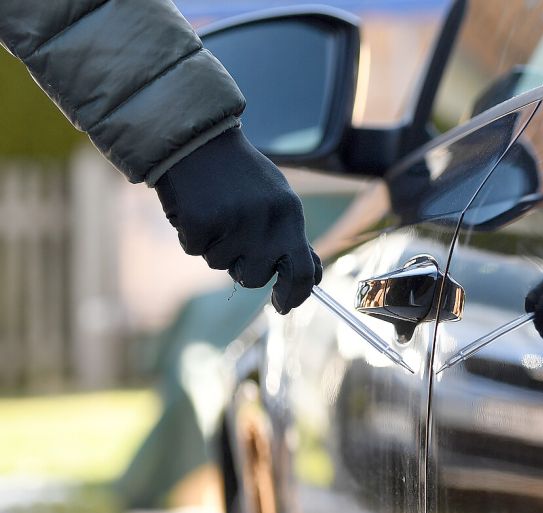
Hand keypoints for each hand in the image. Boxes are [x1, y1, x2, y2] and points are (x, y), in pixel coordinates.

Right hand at [155, 127, 321, 313]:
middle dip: (243, 266)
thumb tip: (312, 278)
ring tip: (216, 212)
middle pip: (255, 277)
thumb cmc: (241, 175)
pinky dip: (192, 234)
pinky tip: (196, 207)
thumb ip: (293, 239)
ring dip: (215, 246)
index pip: (302, 272)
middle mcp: (266, 221)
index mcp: (290, 214)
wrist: (197, 138)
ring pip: (220, 265)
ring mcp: (232, 222)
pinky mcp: (199, 222)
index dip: (294, 295)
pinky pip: (194, 249)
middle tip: (235, 235)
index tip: (283, 305)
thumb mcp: (278, 201)